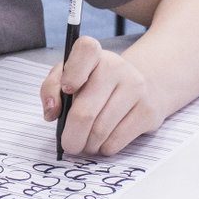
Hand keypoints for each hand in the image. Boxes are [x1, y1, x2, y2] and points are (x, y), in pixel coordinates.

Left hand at [40, 36, 167, 156]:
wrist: (142, 85)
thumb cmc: (95, 83)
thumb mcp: (70, 76)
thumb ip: (52, 89)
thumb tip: (51, 112)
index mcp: (94, 54)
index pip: (86, 50)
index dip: (73, 72)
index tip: (67, 90)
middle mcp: (117, 67)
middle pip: (85, 112)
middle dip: (71, 136)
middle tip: (69, 144)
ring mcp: (135, 88)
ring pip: (100, 132)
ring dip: (88, 145)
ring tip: (86, 142)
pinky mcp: (147, 111)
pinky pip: (116, 141)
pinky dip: (104, 148)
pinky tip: (103, 142)